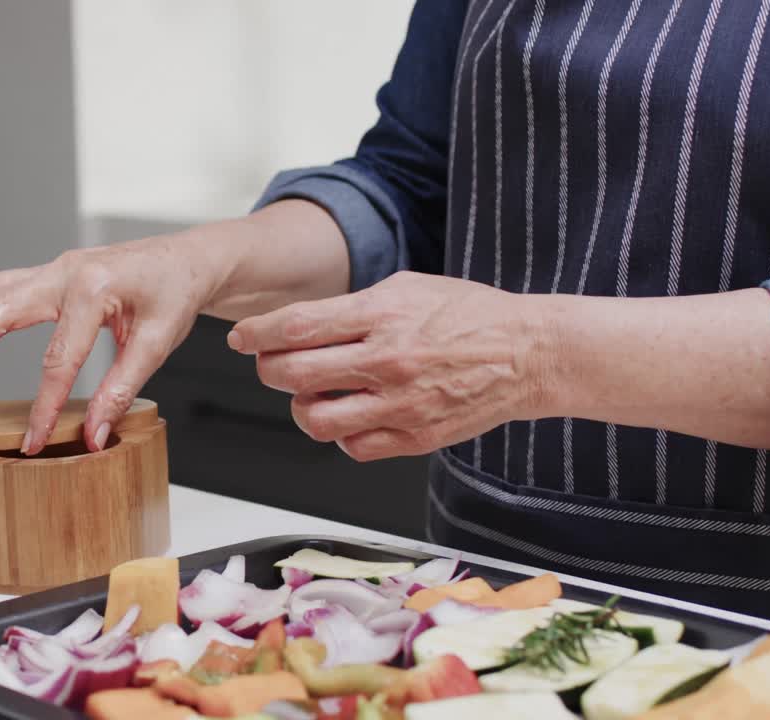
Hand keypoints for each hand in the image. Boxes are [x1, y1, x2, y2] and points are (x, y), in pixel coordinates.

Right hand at [0, 235, 221, 454]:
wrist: (188, 260)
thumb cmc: (175, 294)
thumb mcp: (157, 342)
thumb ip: (122, 387)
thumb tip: (93, 433)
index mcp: (95, 287)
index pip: (60, 359)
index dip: (45, 406)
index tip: (32, 442)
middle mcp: (67, 272)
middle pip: (5, 311)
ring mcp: (56, 269)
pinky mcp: (53, 274)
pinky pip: (4, 284)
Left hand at [228, 271, 552, 461]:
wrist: (528, 354)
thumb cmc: (471, 317)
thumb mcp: (408, 288)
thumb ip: (353, 307)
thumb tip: (300, 324)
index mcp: (381, 315)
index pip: (296, 326)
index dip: (256, 334)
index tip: (240, 337)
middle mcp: (385, 360)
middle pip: (292, 373)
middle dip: (268, 369)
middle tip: (271, 365)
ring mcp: (399, 404)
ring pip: (314, 418)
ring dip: (301, 406)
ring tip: (313, 393)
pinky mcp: (413, 438)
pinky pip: (351, 446)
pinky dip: (341, 433)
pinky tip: (351, 415)